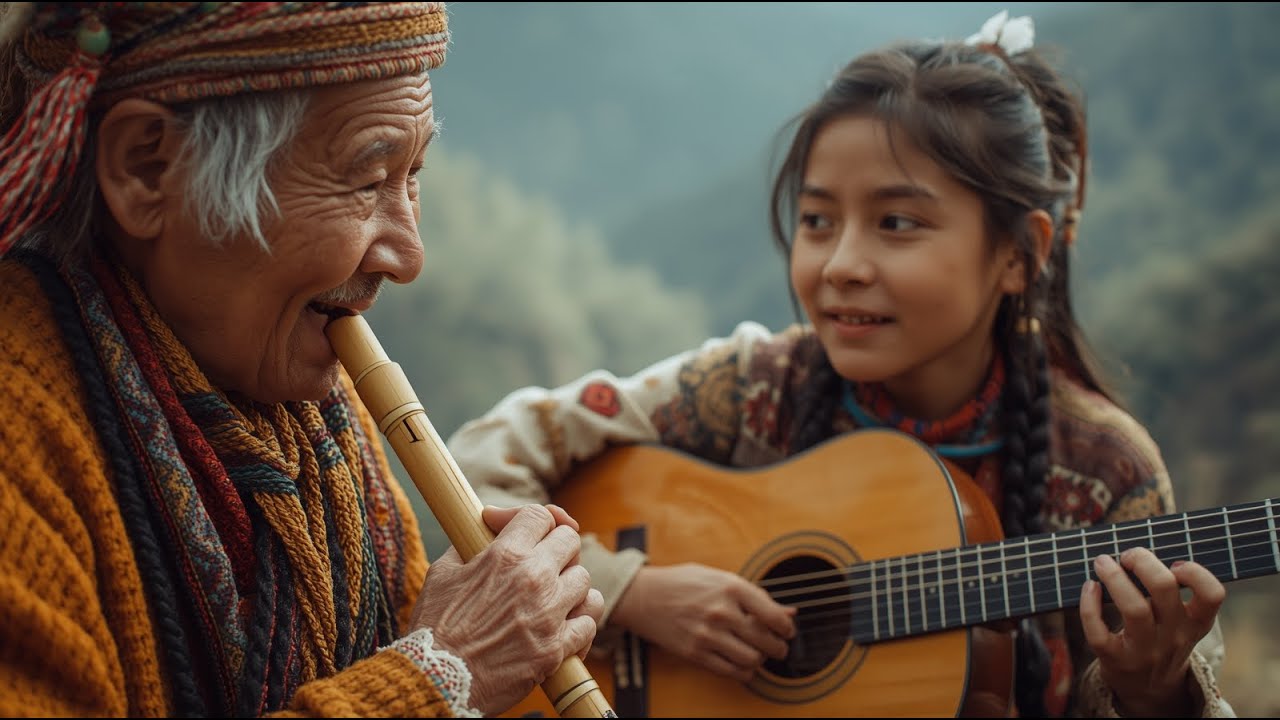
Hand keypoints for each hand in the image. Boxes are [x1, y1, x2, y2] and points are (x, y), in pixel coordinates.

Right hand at [407, 504, 603, 715]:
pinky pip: (589, 623)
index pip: (540, 515)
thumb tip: (487, 532)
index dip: (533, 521)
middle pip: (570, 541)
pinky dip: (579, 624)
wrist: (437, 681)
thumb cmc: (433, 629)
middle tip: (541, 563)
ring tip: (554, 596)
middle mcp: (534, 579)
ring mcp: (549, 614)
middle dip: (556, 549)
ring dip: (570, 586)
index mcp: (504, 556)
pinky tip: (564, 626)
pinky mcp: (556, 649)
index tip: (523, 532)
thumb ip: (468, 546)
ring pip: (584, 581)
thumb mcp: (442, 574)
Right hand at [610, 562, 796, 682]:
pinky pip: (731, 672)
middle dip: (778, 648)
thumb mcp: (720, 578)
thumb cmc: (683, 583)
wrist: (644, 596)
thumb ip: (755, 596)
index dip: (787, 628)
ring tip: (757, 653)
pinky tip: (741, 663)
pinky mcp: (695, 653)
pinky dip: (743, 672)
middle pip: (767, 641)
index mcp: (731, 587)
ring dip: (760, 660)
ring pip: (752, 659)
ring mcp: (708, 634)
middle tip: (777, 647)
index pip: (774, 616)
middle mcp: (721, 611)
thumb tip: (789, 613)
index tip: (787, 631)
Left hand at [1079, 548, 1225, 716]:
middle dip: (1143, 560)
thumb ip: (1173, 593)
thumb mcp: (1180, 622)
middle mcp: (1173, 636)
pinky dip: (1089, 603)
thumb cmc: (1161, 640)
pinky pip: (1098, 631)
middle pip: (1165, 589)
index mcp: (1194, 623)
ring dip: (1114, 577)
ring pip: (1133, 608)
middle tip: (1128, 554)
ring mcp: (1145, 650)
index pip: (1213, 594)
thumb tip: (1142, 550)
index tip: (1174, 564)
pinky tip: (1089, 587)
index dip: (1195, 572)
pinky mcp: (1115, 659)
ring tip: (1102, 562)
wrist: (1148, 691)